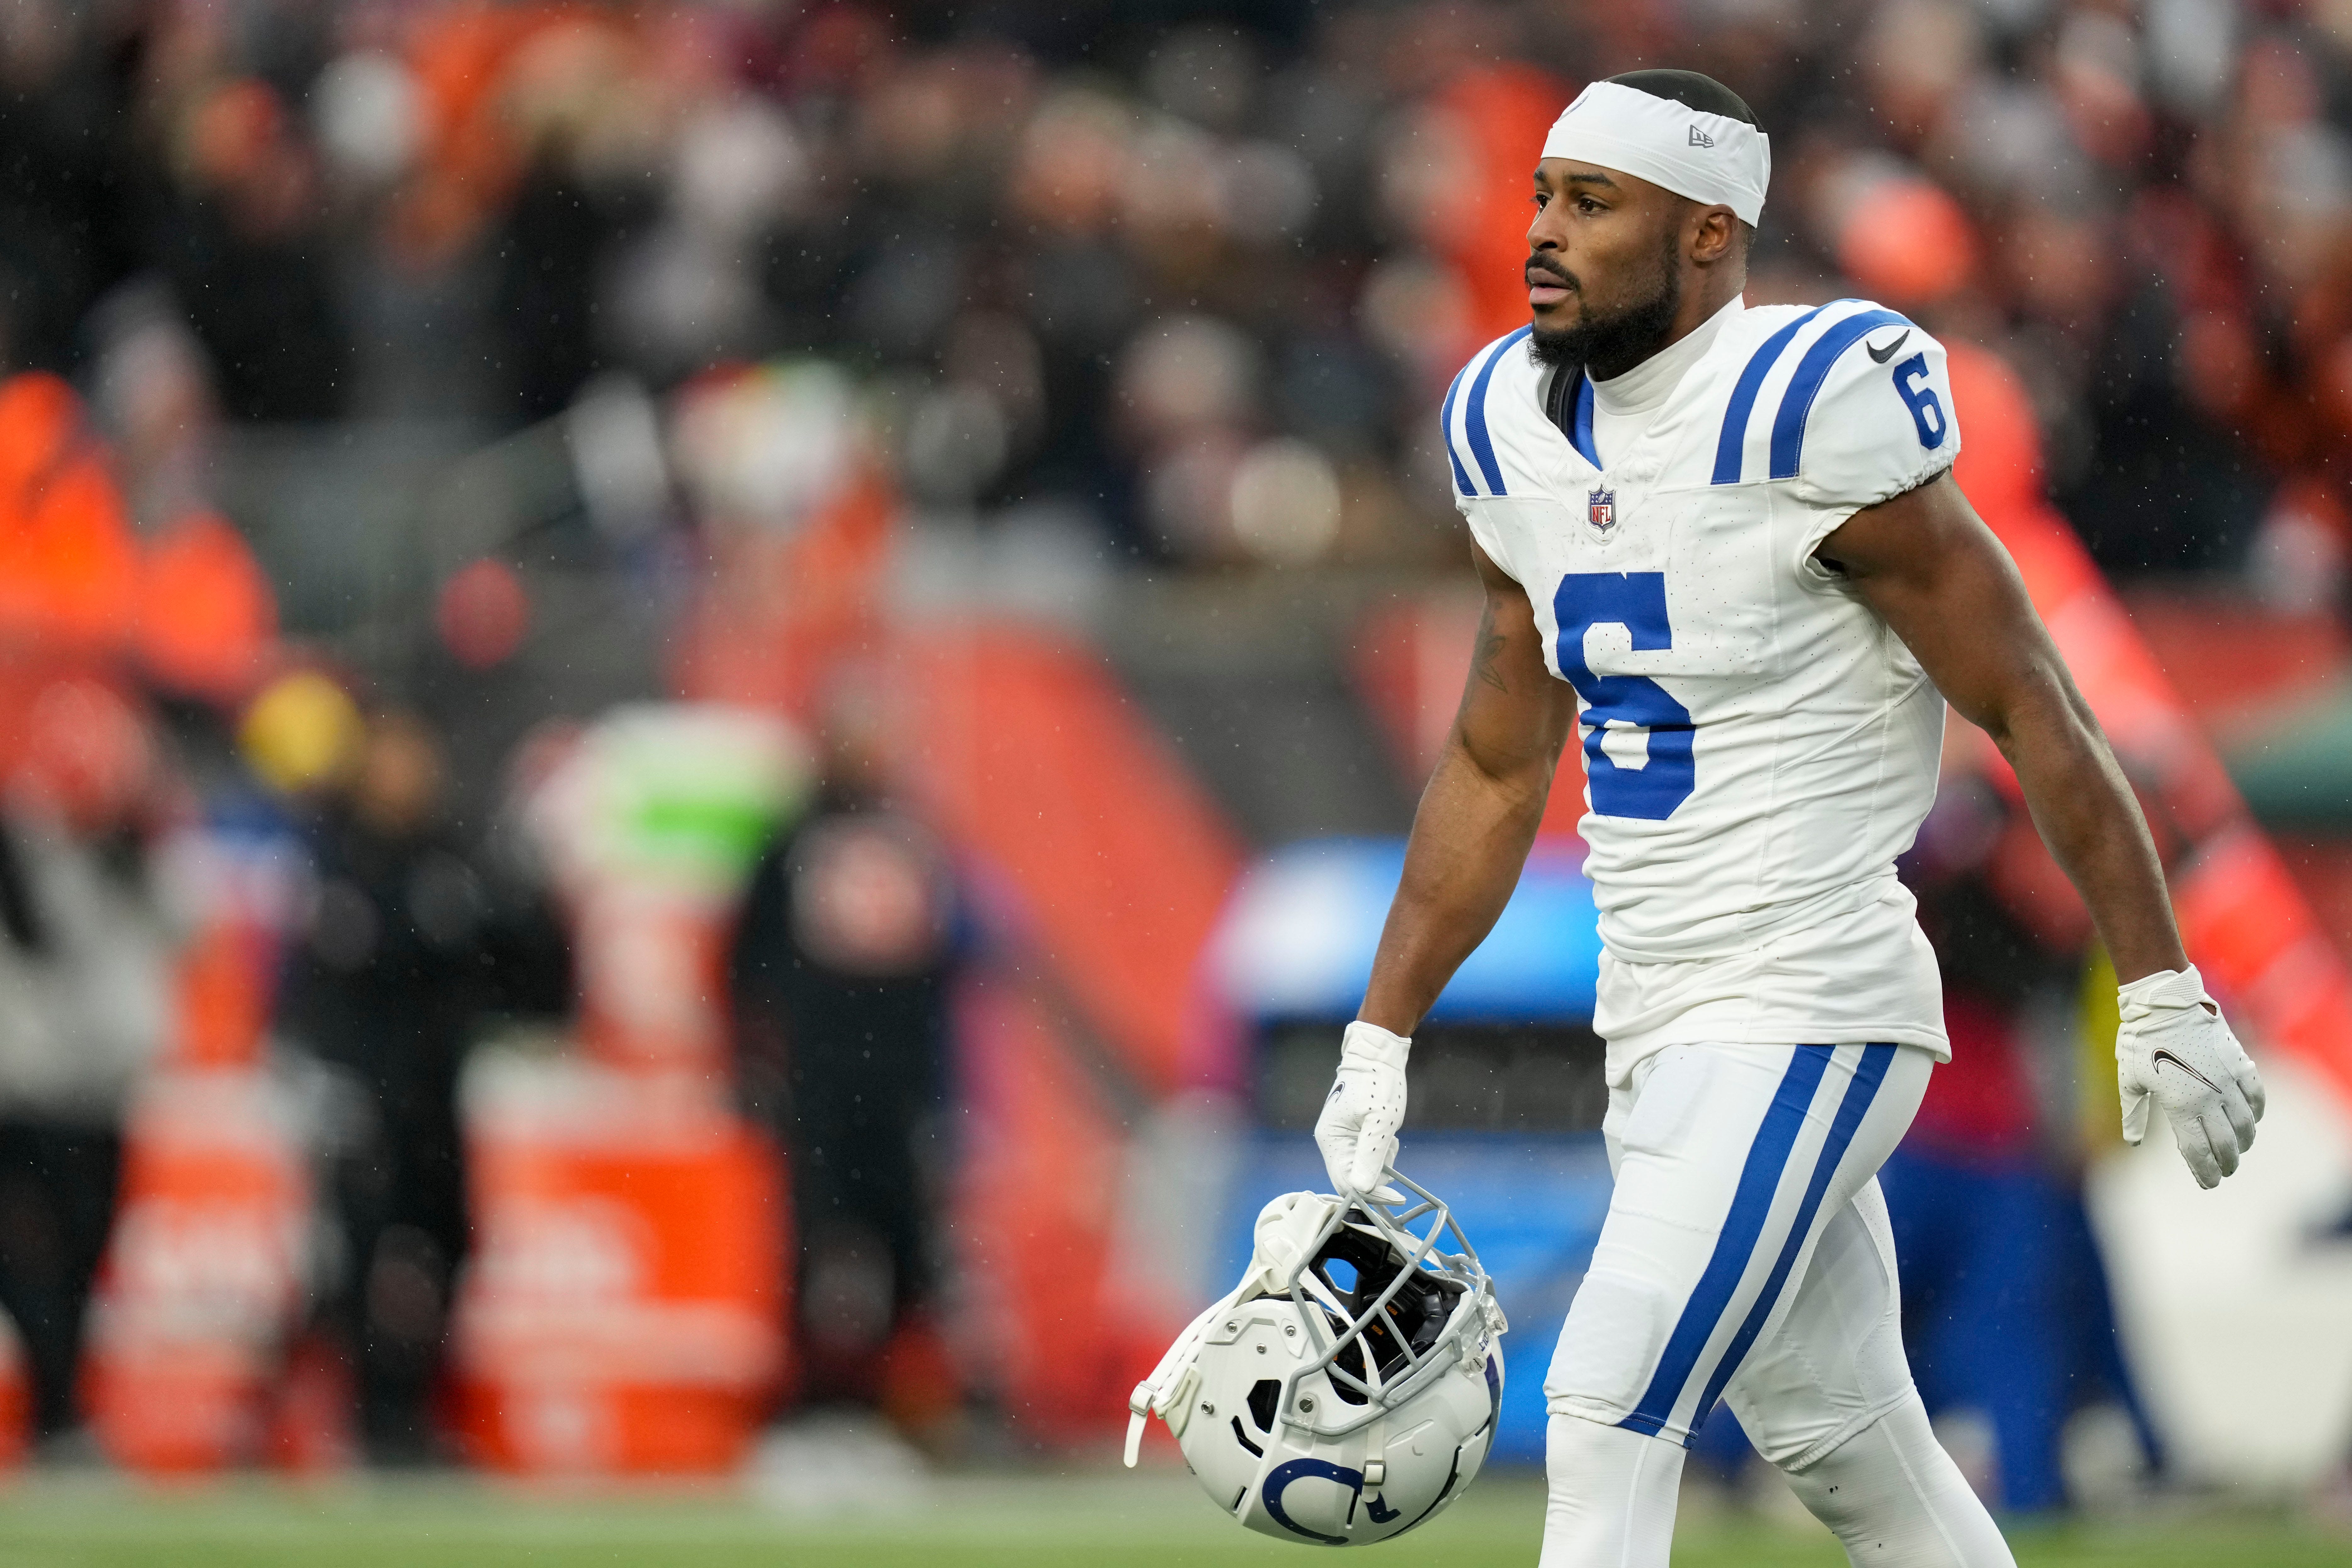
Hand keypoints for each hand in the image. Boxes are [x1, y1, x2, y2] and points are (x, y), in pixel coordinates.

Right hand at [1314, 1021, 1408, 1200]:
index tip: (1398, 1197)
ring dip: (1380, 1162)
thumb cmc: (1378, 1083)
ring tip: (1390, 1137)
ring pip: (1360, 1170)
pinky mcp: (1350, 1134)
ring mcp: (1339, 1138)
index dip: (1373, 1194)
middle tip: (1393, 1150)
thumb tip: (1361, 1189)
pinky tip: (1386, 1135)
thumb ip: (1370, 1156)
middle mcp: (1330, 1142)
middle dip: (1377, 1177)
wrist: (1377, 1055)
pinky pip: (1363, 1157)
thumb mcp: (1380, 1121)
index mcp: (1331, 1140)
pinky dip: (1379, 1152)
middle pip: (1351, 1180)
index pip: (1347, 1183)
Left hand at [2116, 965, 2264, 1188]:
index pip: (2197, 1151)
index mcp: (2180, 1105)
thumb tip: (2133, 1141)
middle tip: (2225, 1172)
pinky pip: (2256, 1095)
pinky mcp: (2240, 1064)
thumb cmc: (2141, 1042)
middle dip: (2227, 1163)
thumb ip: (2134, 1112)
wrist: (2165, 1005)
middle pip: (2226, 1143)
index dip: (2205, 1172)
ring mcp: (2227, 1081)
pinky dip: (2257, 1112)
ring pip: (2246, 1123)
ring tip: (2238, 1150)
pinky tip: (2251, 1120)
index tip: (2209, 1184)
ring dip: (2244, 1142)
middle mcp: (2208, 1097)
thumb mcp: (2130, 1079)